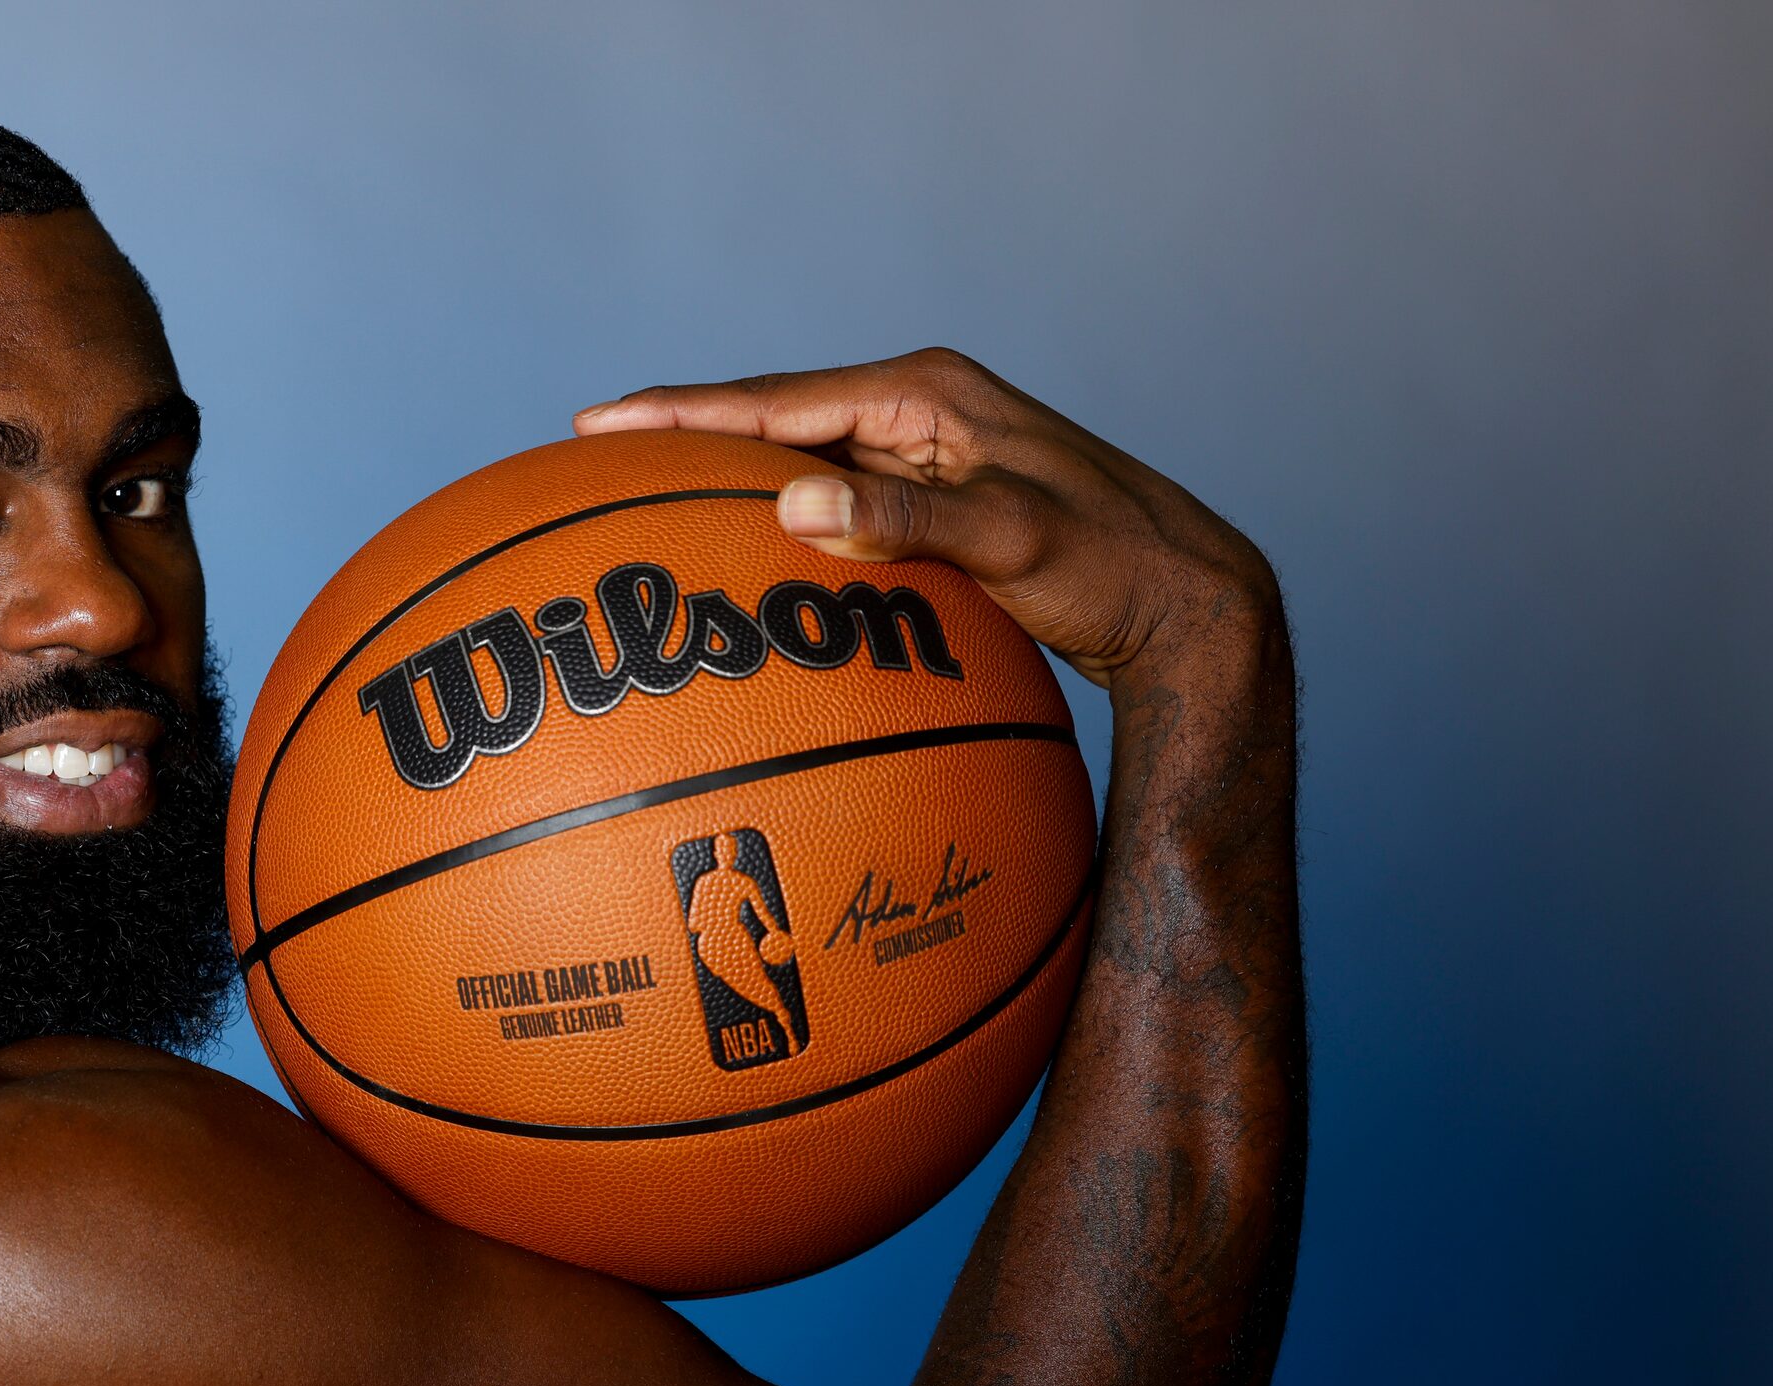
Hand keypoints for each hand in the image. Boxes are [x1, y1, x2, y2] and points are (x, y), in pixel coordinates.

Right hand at [574, 349, 1276, 686]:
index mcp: (927, 393)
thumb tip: (793, 501)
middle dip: (680, 430)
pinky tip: (731, 544)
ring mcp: (921, 457)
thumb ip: (905, 520)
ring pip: (796, 458)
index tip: (599, 424)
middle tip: (586, 447)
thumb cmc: (1114, 568)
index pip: (777, 400)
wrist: (1187, 604)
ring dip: (719, 472)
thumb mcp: (1012, 540)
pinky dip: (771, 514)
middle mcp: (918, 411)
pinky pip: (828, 502)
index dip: (682, 413)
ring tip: (633, 489)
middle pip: (772, 416)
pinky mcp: (929, 503)